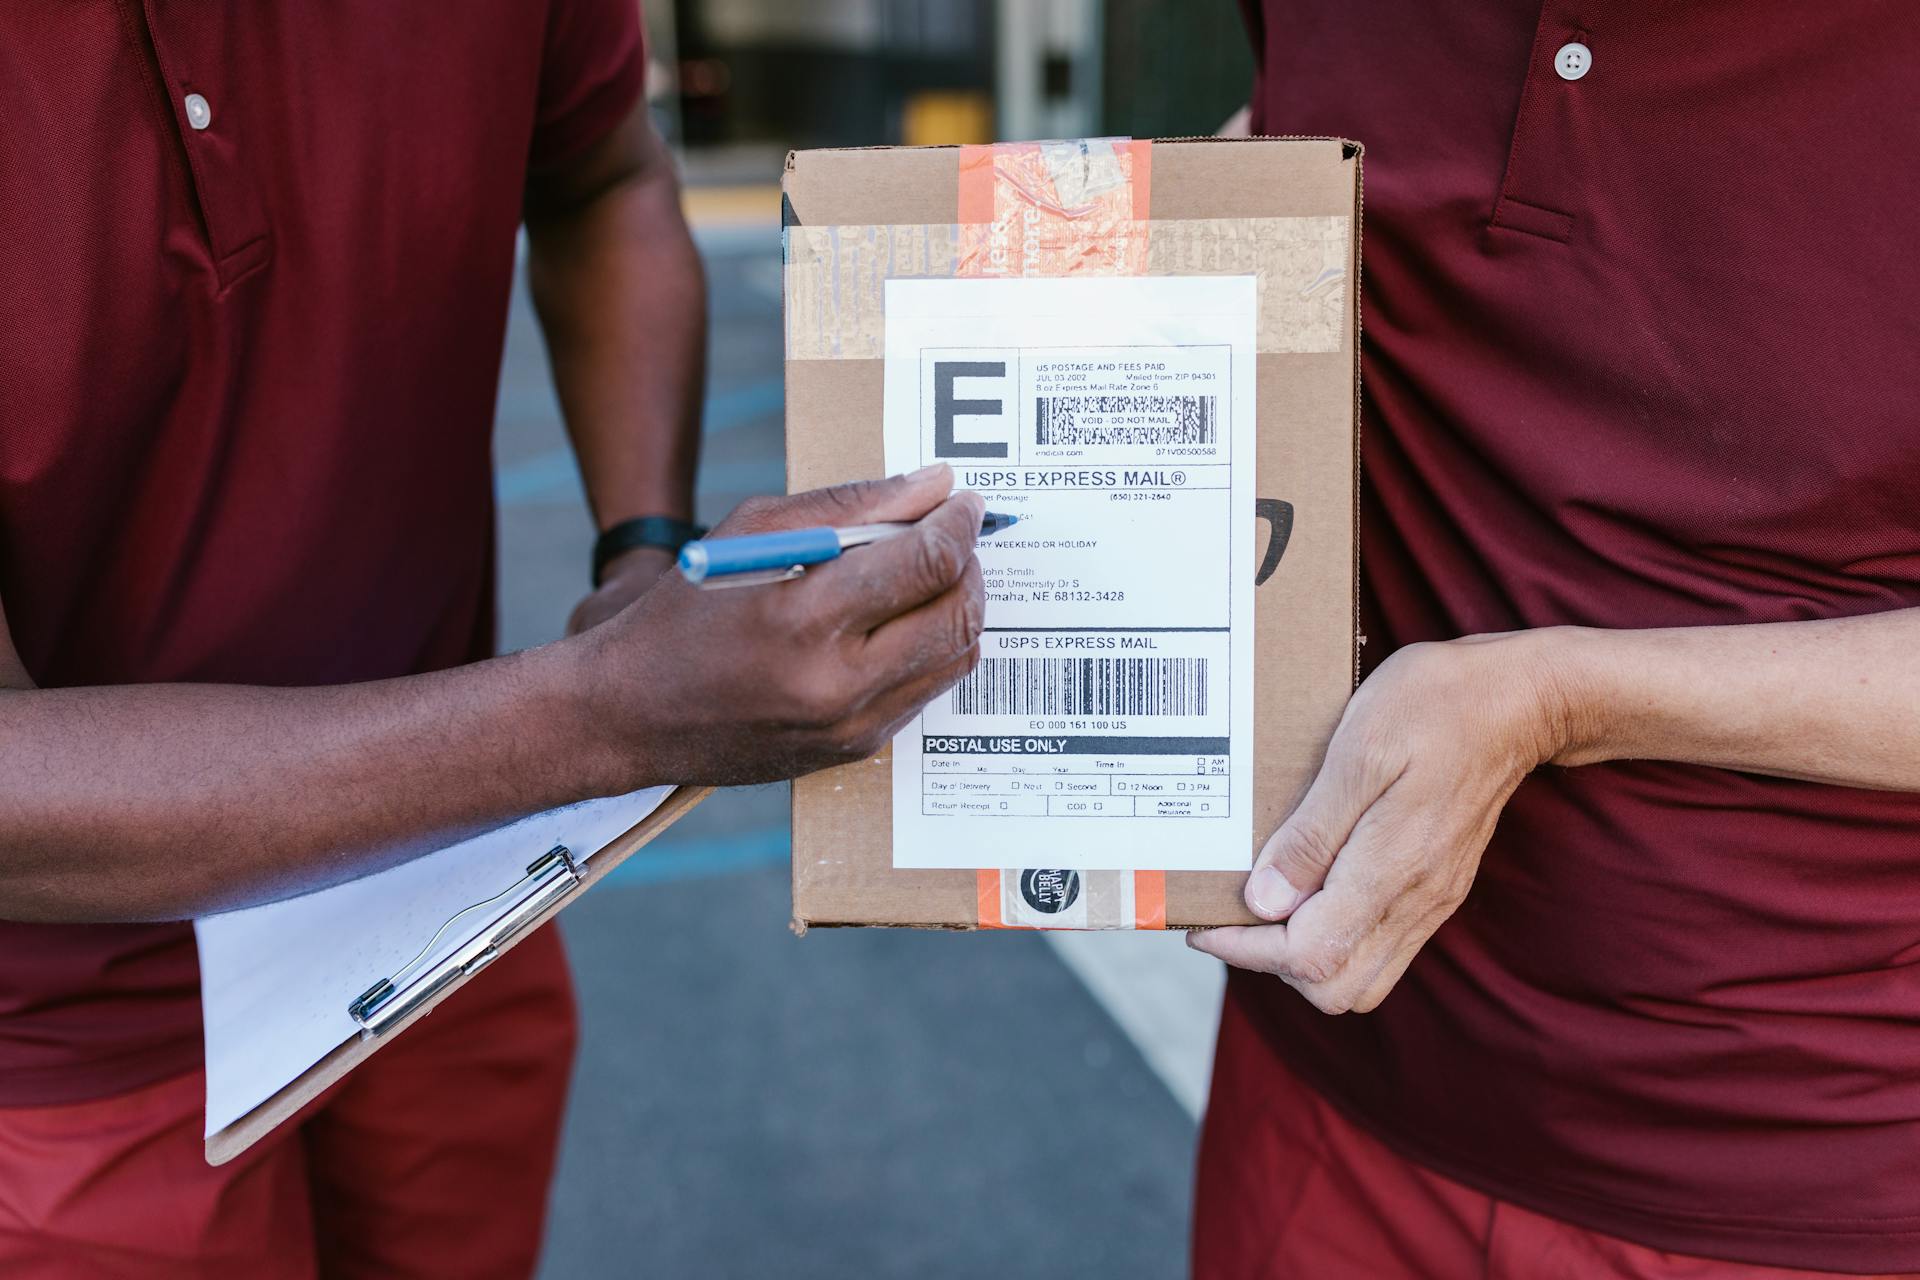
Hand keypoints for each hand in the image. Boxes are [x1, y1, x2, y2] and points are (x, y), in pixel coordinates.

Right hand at [575, 464, 985, 786]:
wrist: (633, 713)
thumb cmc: (687, 609)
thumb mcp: (754, 530)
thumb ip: (852, 505)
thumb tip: (934, 484)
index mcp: (804, 616)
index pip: (927, 563)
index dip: (959, 523)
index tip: (964, 501)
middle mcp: (835, 681)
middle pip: (956, 613)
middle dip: (971, 563)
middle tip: (958, 534)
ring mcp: (850, 724)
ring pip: (956, 656)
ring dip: (963, 605)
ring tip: (937, 572)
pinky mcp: (856, 748)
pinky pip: (928, 691)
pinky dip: (935, 647)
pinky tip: (909, 618)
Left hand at [1187, 633, 1573, 1012]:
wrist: (1521, 700)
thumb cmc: (1436, 707)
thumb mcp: (1359, 751)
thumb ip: (1312, 834)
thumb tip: (1265, 901)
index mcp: (1394, 869)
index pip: (1309, 956)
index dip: (1247, 949)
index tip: (1206, 921)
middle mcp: (1417, 901)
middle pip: (1336, 988)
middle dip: (1272, 962)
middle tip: (1234, 912)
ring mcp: (1432, 901)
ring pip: (1361, 978)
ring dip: (1304, 956)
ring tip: (1267, 902)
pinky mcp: (1438, 890)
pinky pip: (1381, 946)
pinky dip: (1335, 937)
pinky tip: (1309, 889)